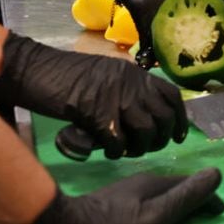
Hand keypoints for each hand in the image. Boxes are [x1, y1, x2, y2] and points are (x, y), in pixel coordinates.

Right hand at [0, 33, 186, 158]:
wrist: (42, 71)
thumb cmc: (72, 73)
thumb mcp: (110, 73)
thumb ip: (129, 87)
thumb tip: (142, 111)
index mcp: (137, 74)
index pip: (171, 95)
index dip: (180, 118)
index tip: (179, 135)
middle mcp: (133, 85)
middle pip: (163, 117)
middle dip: (162, 137)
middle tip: (151, 147)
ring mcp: (117, 99)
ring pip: (145, 131)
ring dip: (141, 147)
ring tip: (131, 151)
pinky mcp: (98, 114)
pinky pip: (118, 141)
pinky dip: (117, 151)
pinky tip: (111, 153)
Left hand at [36, 169, 223, 223]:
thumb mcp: (153, 216)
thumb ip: (184, 197)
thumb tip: (216, 173)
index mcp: (153, 183)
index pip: (191, 184)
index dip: (209, 197)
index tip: (219, 212)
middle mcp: (139, 184)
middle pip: (175, 191)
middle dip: (192, 202)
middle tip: (203, 217)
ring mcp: (122, 195)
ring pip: (157, 200)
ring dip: (173, 209)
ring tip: (181, 220)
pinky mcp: (108, 207)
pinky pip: (142, 209)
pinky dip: (155, 215)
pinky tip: (151, 222)